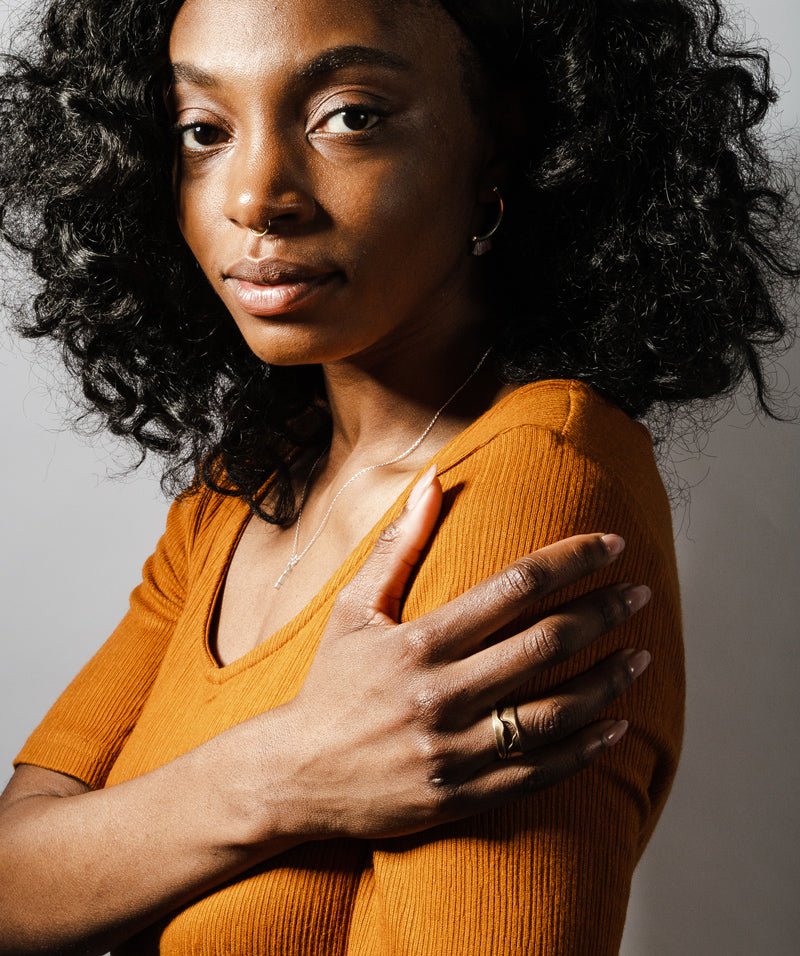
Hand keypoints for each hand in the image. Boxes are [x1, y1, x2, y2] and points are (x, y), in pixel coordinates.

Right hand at [284, 465, 650, 840]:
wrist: (294, 776)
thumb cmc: (330, 685)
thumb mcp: (353, 609)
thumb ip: (399, 545)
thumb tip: (433, 480)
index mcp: (418, 642)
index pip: (514, 586)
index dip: (571, 560)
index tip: (612, 545)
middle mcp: (441, 694)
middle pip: (545, 643)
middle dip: (603, 612)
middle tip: (640, 594)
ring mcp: (454, 749)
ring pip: (553, 711)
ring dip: (607, 680)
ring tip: (642, 656)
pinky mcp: (461, 796)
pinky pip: (539, 772)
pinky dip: (585, 748)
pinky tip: (615, 726)